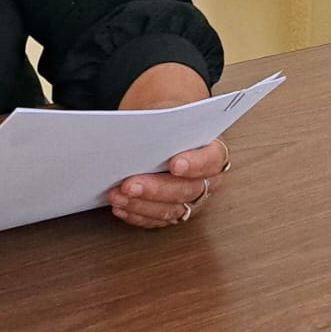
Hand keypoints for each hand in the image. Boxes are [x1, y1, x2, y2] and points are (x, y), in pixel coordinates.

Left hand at [108, 62, 225, 229]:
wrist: (166, 131)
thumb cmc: (170, 122)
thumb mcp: (170, 112)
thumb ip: (162, 121)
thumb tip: (136, 132)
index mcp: (214, 151)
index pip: (212, 160)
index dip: (195, 164)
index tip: (174, 164)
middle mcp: (207, 180)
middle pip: (187, 190)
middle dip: (156, 189)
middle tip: (130, 185)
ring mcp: (191, 200)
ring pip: (170, 209)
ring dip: (140, 205)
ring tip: (117, 196)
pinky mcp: (173, 212)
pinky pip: (156, 219)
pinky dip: (136, 215)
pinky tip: (121, 207)